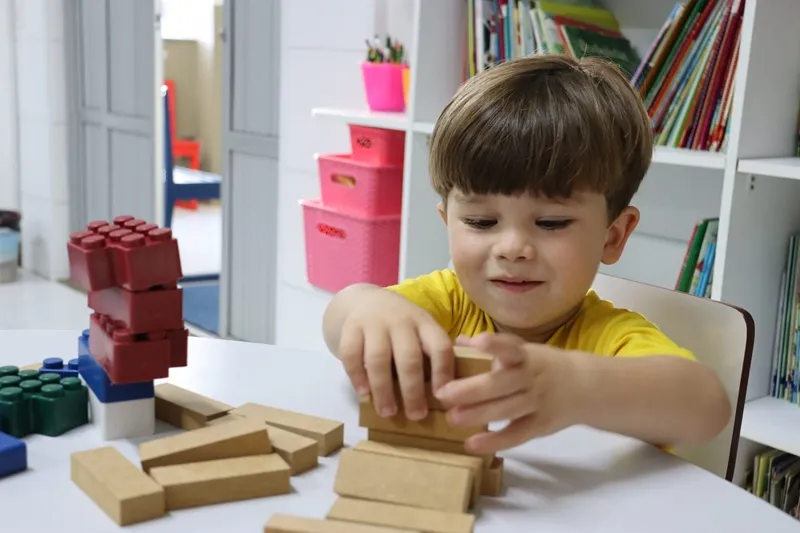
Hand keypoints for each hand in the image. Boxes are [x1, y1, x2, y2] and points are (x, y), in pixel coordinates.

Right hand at [337, 289, 453, 420]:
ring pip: (378, 358)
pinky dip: (357, 376)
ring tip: (387, 412)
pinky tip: (364, 394)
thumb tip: (445, 396)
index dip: (443, 372)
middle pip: (409, 357)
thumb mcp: (420, 330)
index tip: (443, 397)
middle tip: (416, 415)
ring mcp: (374, 322)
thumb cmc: (401, 327)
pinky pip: (351, 354)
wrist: (365, 300)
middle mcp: (401, 321)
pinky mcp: (351, 327)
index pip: (439, 346)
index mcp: (424, 323)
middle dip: (413, 390)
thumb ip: (430, 355)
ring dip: (383, 389)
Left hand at [434, 332, 582, 453]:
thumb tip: (458, 341)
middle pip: (502, 383)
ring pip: (507, 409)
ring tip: (451, 418)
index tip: (475, 342)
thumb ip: (492, 348)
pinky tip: (471, 444)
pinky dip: (494, 441)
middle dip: (471, 389)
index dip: (494, 345)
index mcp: (525, 355)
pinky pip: (516, 434)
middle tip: (443, 394)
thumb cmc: (543, 365)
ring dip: (478, 414)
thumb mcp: (523, 350)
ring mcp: (537, 402)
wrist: (585, 387)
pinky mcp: (540, 425)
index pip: (511, 347)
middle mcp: (532, 377)